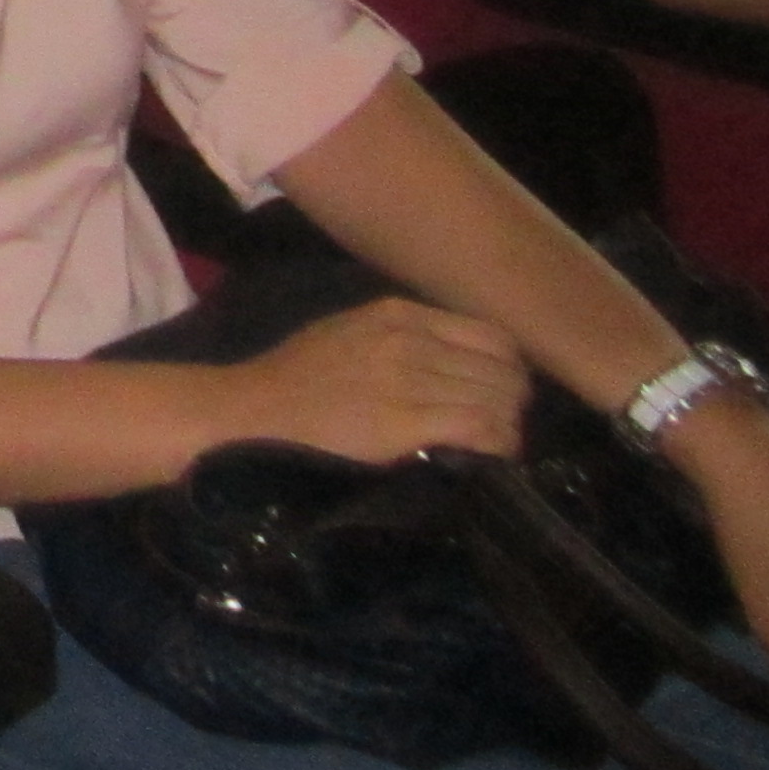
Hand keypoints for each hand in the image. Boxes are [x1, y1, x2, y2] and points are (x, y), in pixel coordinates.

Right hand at [210, 296, 528, 464]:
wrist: (254, 409)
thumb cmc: (299, 377)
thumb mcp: (352, 333)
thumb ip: (405, 337)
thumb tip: (462, 363)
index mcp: (398, 313)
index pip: (492, 336)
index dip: (510, 368)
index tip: (503, 391)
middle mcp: (409, 338)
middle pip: (503, 370)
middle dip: (514, 400)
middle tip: (504, 424)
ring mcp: (408, 378)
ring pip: (498, 399)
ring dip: (508, 426)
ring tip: (497, 443)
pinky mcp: (405, 420)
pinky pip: (480, 428)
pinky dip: (497, 444)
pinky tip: (490, 455)